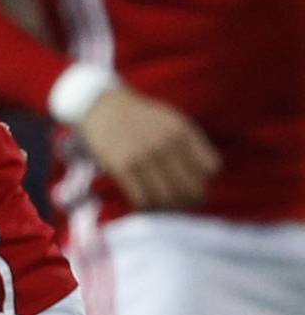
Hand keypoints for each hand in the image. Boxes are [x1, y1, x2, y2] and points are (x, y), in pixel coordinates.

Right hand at [79, 84, 221, 209]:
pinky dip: (147, 206)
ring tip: (165, 205)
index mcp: (183, 132)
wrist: (103, 107)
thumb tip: (206, 176)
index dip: (205, 178)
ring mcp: (144, 157)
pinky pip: (143, 200)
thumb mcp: (172, 120)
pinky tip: (145, 202)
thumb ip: (191, 143)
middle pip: (192, 188)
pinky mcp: (123, 168)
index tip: (194, 180)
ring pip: (169, 199)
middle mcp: (166, 145)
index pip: (211, 168)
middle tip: (184, 202)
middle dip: (191, 199)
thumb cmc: (141, 117)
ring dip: (169, 207)